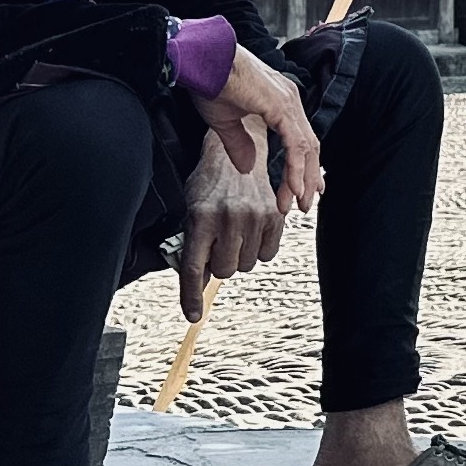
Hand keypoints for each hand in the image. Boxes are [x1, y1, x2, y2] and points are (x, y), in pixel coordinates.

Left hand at [177, 121, 285, 321]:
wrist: (236, 151)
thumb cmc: (210, 182)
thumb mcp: (191, 211)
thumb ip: (193, 247)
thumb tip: (198, 283)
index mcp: (200, 217)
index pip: (194, 269)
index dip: (191, 296)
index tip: (192, 314)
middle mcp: (228, 218)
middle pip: (224, 270)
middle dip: (218, 263)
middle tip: (217, 243)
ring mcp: (253, 217)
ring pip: (246, 265)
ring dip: (239, 255)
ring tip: (234, 232)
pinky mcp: (274, 215)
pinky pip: (267, 255)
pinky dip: (259, 250)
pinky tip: (251, 231)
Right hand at [192, 43, 324, 215]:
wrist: (202, 60)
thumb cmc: (210, 81)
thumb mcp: (226, 121)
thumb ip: (240, 143)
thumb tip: (248, 167)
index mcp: (280, 101)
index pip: (300, 140)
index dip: (303, 167)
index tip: (301, 190)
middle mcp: (290, 99)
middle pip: (309, 146)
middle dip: (308, 178)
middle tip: (304, 203)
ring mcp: (287, 101)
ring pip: (306, 148)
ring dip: (304, 179)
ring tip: (298, 203)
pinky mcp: (280, 106)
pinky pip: (295, 143)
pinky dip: (296, 168)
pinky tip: (293, 188)